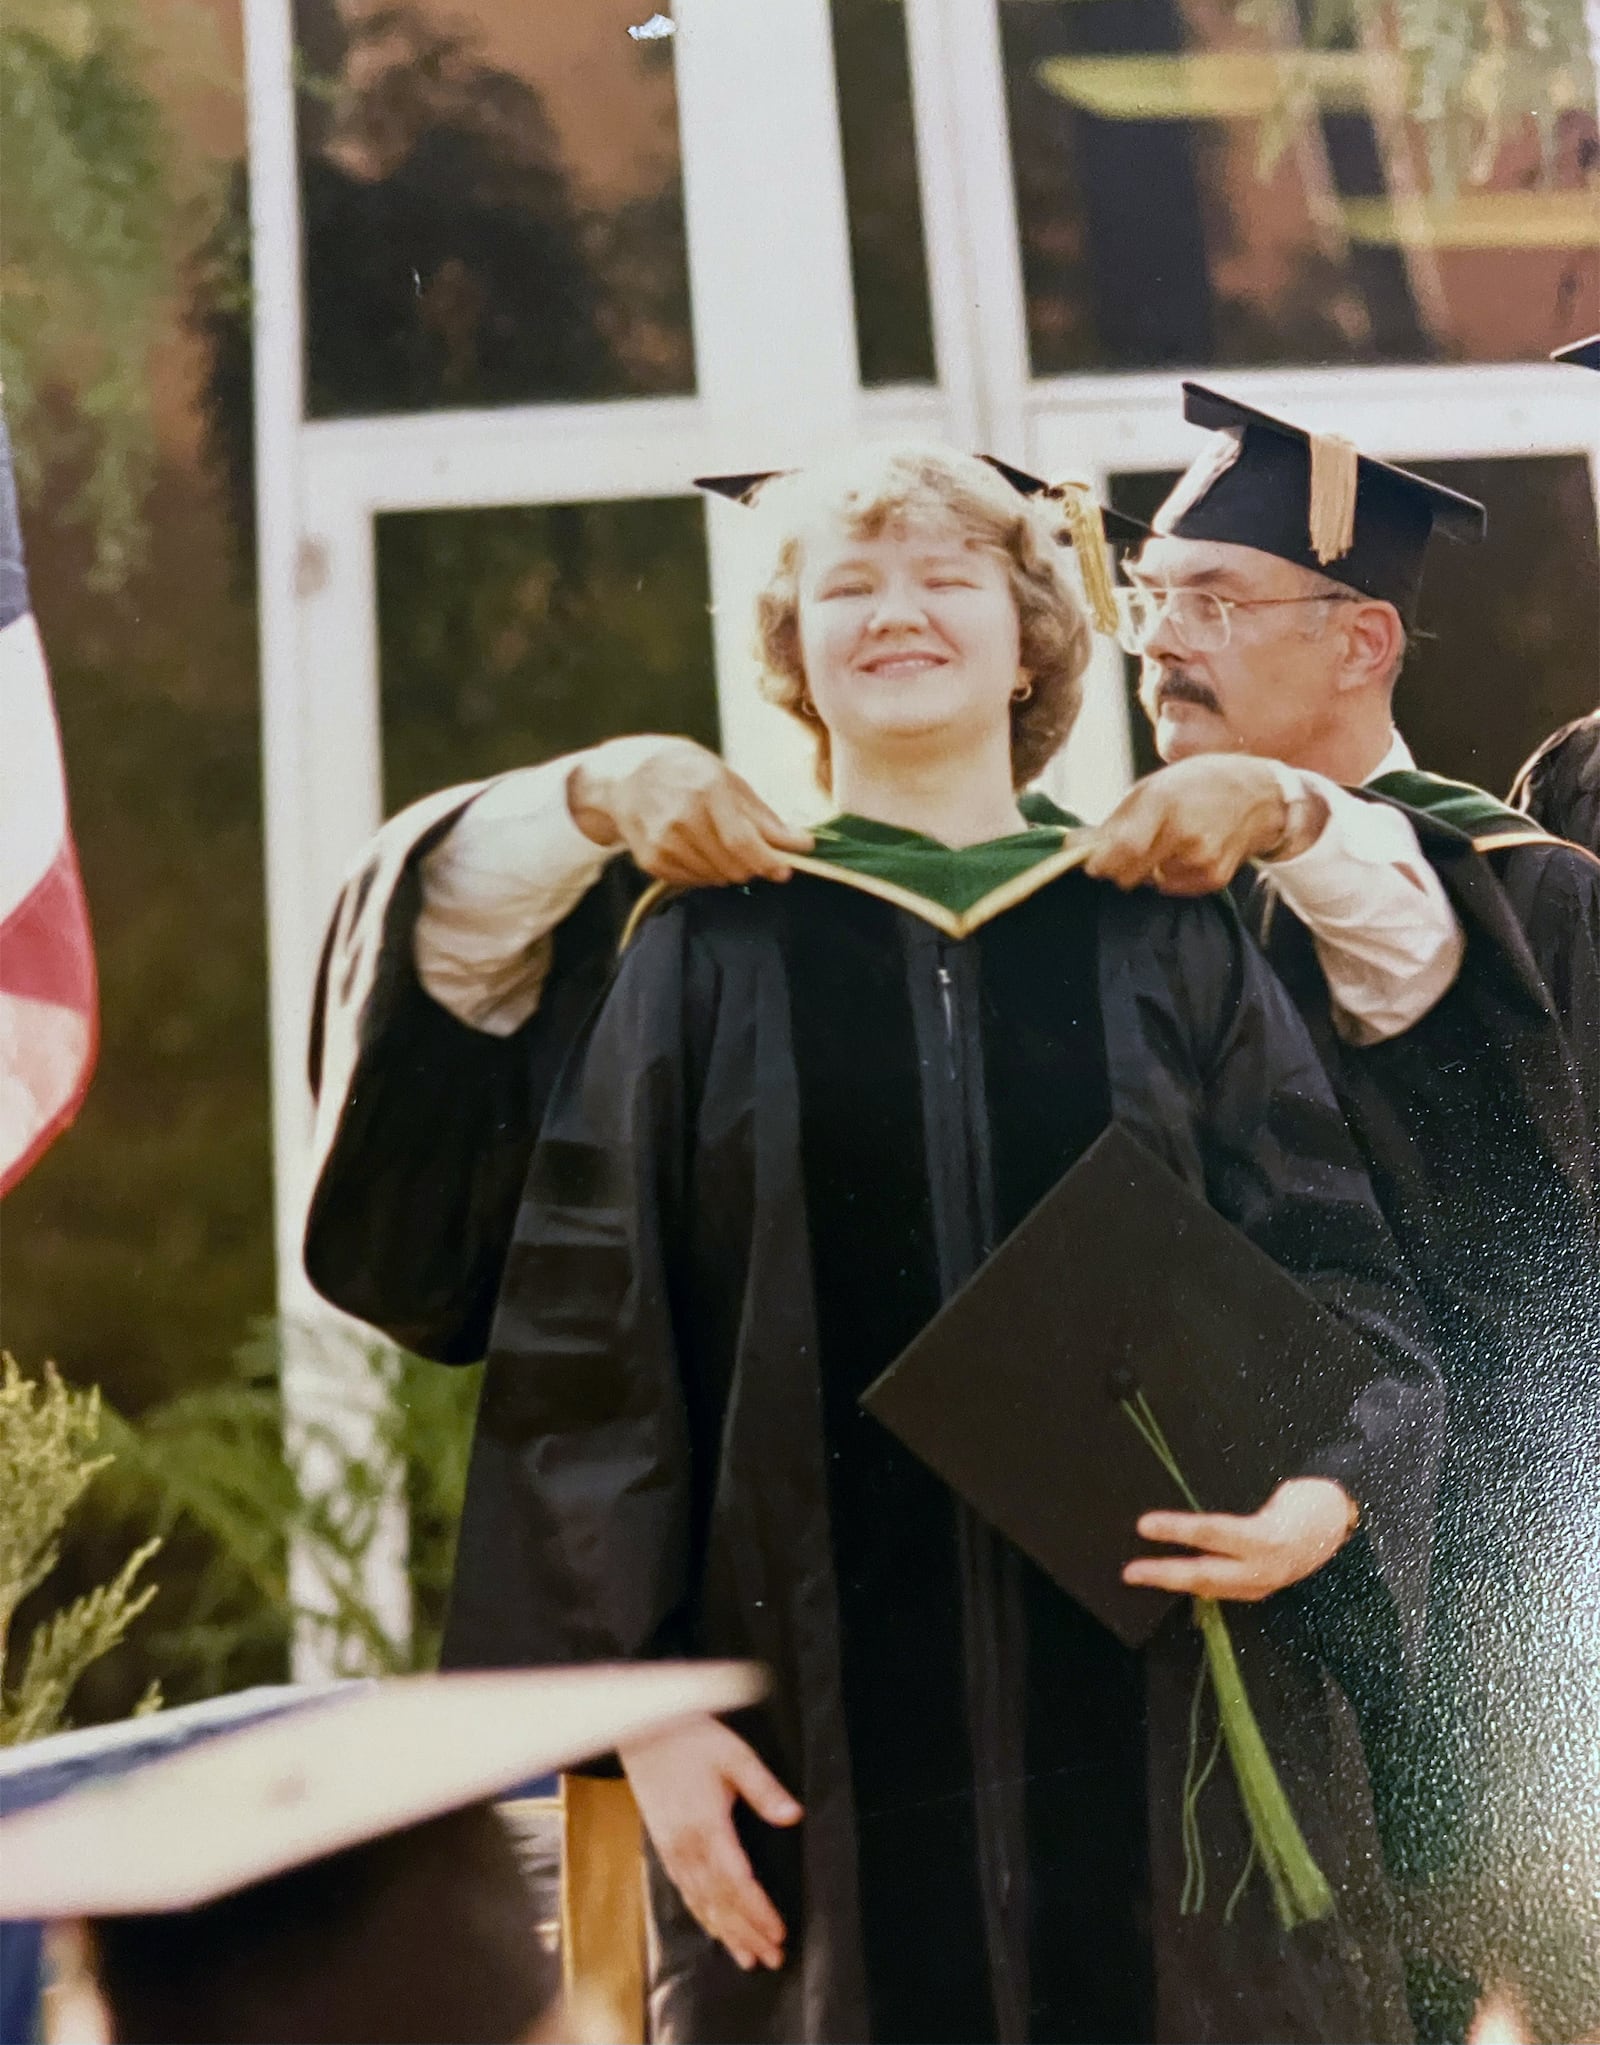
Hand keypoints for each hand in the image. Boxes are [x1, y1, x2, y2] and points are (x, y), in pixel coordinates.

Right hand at [567, 736, 812, 885]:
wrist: (623, 775)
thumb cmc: (682, 770)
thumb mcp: (726, 779)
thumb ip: (763, 816)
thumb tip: (801, 843)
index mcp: (706, 792)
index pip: (743, 843)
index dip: (769, 863)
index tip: (785, 870)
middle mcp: (682, 819)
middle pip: (732, 866)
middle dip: (752, 867)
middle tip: (755, 855)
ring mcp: (663, 843)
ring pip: (715, 878)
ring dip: (729, 870)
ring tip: (721, 846)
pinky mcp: (651, 861)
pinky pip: (693, 881)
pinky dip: (705, 873)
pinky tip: (699, 850)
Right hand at [619, 1712, 801, 1971]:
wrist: (643, 1732)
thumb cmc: (692, 1739)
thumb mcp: (735, 1755)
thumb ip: (764, 1789)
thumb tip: (794, 1817)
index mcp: (707, 1826)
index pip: (737, 1881)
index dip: (758, 1911)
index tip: (779, 1933)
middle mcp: (687, 1847)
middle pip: (721, 1901)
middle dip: (748, 1933)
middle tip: (773, 1959)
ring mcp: (672, 1850)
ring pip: (702, 1902)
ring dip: (726, 1933)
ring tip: (748, 1959)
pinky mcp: (663, 1847)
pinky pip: (685, 1892)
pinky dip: (702, 1915)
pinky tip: (714, 1929)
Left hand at [1082, 756, 1326, 895]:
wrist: (1261, 796)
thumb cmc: (1199, 784)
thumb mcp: (1153, 787)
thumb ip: (1113, 821)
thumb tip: (1072, 847)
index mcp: (1164, 804)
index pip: (1118, 851)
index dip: (1098, 862)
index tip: (1093, 860)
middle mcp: (1184, 835)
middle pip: (1127, 874)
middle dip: (1119, 865)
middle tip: (1131, 844)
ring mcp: (1200, 861)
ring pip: (1147, 882)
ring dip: (1147, 867)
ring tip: (1168, 839)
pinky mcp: (1212, 880)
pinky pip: (1170, 887)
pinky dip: (1169, 874)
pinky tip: (1186, 851)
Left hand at [1121, 1477, 1357, 1601]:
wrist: (1344, 1525)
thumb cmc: (1309, 1498)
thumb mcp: (1279, 1491)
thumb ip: (1238, 1502)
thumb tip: (1195, 1501)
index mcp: (1266, 1537)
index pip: (1212, 1532)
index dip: (1177, 1529)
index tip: (1143, 1525)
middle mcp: (1262, 1567)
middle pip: (1206, 1574)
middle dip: (1165, 1575)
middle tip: (1129, 1573)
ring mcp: (1263, 1582)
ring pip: (1211, 1588)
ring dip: (1174, 1583)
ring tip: (1141, 1576)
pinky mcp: (1262, 1588)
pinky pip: (1223, 1589)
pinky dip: (1196, 1586)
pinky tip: (1173, 1581)